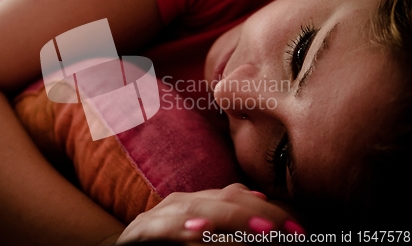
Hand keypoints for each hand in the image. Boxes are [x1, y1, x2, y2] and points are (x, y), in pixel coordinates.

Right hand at [117, 183, 304, 243]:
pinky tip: (203, 231)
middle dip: (258, 214)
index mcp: (196, 202)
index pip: (236, 197)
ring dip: (231, 218)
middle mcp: (179, 204)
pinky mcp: (140, 233)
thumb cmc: (167, 244)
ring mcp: (158, 217)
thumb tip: (258, 200)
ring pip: (198, 210)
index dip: (268, 210)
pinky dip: (186, 230)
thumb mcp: (200, 231)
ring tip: (262, 228)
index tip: (298, 229)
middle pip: (222, 200)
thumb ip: (224, 220)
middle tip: (290, 231)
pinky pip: (167, 230)